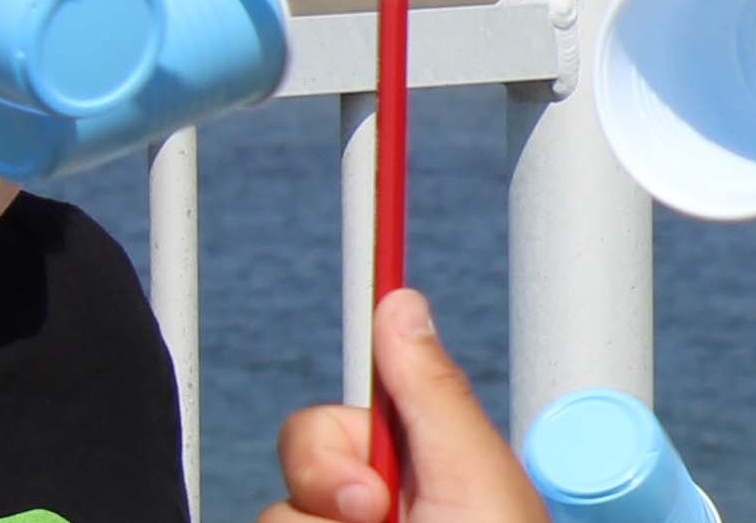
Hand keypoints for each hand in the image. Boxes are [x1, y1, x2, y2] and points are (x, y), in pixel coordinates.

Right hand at [262, 290, 550, 522]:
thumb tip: (402, 304)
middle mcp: (385, 497)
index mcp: (430, 459)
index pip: (371, 396)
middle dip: (325, 474)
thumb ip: (433, 392)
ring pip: (280, 507)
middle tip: (375, 511)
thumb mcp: (474, 476)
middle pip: (307, 443)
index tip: (363, 257)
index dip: (366, 344)